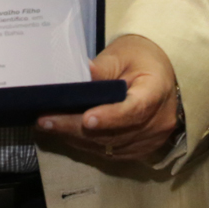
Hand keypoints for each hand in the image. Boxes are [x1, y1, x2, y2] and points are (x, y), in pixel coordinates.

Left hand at [35, 33, 178, 163]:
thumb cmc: (140, 60)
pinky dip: (88, 144)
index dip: (111, 117)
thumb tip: (79, 77)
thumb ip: (102, 68)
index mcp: (157, 91)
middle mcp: (158, 121)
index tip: (86, 119)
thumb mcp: (122, 54)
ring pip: (110, 146)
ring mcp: (152, 140)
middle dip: (77, 128)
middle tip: (46, 120)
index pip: (135, 110)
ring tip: (49, 125)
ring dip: (78, 138)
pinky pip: (111, 152)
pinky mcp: (141, 149)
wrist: (161, 75)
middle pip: (116, 133)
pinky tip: (67, 134)